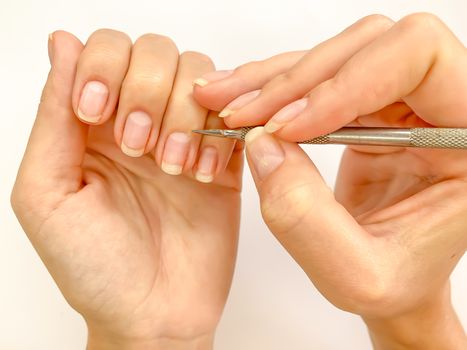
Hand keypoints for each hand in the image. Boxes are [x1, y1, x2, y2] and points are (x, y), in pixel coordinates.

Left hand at [11, 30, 242, 348]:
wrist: (154, 314)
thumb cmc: (94, 267)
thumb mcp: (47, 194)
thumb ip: (53, 117)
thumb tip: (63, 43)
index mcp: (91, 124)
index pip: (104, 49)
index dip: (104, 66)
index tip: (96, 112)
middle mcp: (140, 120)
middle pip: (156, 52)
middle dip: (148, 93)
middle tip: (138, 149)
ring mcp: (185, 136)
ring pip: (200, 76)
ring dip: (186, 116)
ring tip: (174, 169)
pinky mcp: (223, 159)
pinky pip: (236, 116)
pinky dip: (221, 136)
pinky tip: (202, 177)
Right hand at [193, 14, 466, 348]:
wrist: (398, 285)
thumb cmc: (399, 284)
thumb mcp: (357, 276)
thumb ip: (307, 219)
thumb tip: (260, 145)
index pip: (417, 58)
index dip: (348, 81)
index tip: (289, 126)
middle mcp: (446, 105)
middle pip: (368, 45)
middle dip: (296, 81)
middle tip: (241, 115)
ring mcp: (405, 101)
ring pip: (334, 56)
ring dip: (273, 82)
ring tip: (226, 107)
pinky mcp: (368, 107)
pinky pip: (317, 79)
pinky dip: (272, 92)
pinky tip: (239, 105)